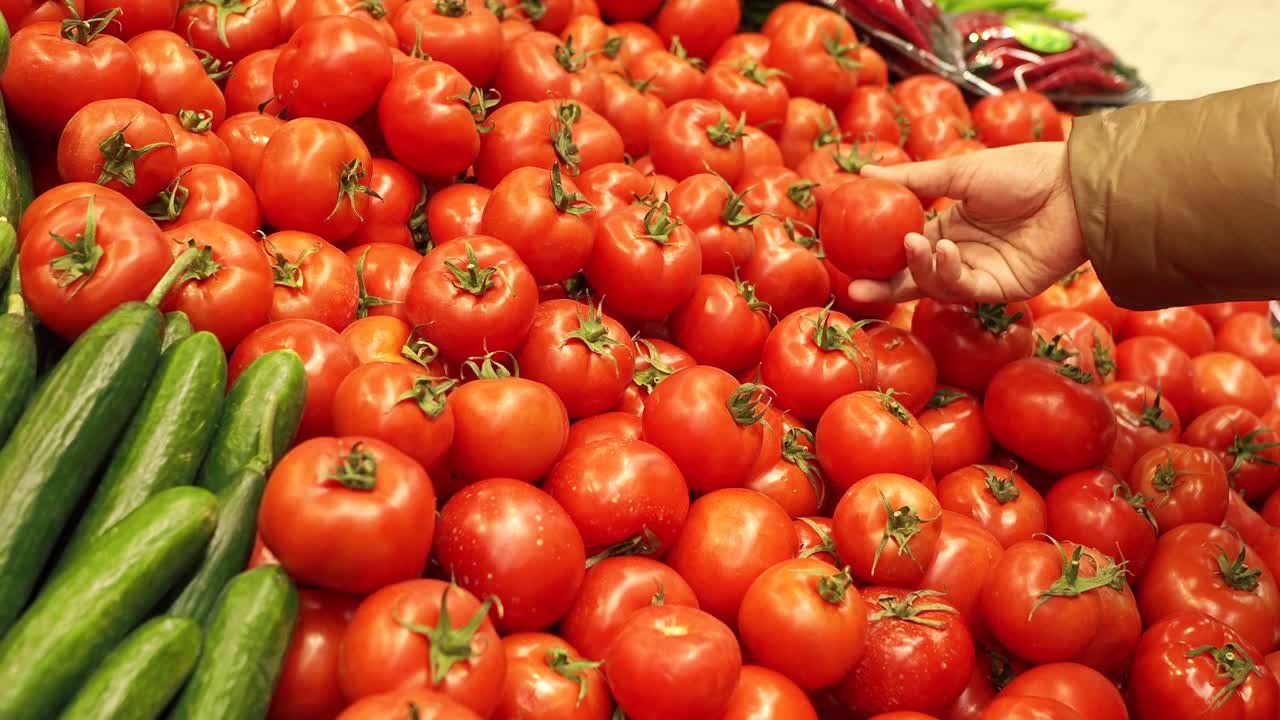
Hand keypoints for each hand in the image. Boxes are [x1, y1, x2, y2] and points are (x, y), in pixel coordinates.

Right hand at [848, 142, 1087, 304]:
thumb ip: (911, 179)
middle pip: (913, 278)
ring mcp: (981, 274)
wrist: (1073, 186)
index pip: (904, 248)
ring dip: (917, 269)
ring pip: (934, 286)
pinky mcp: (1002, 290)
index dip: (876, 255)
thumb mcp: (958, 171)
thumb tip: (864, 173)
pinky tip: (945, 249)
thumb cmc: (1023, 171)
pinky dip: (947, 273)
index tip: (846, 254)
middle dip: (884, 287)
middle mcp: (961, 254)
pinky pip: (964, 290)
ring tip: (912, 244)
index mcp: (949, 226)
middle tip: (856, 287)